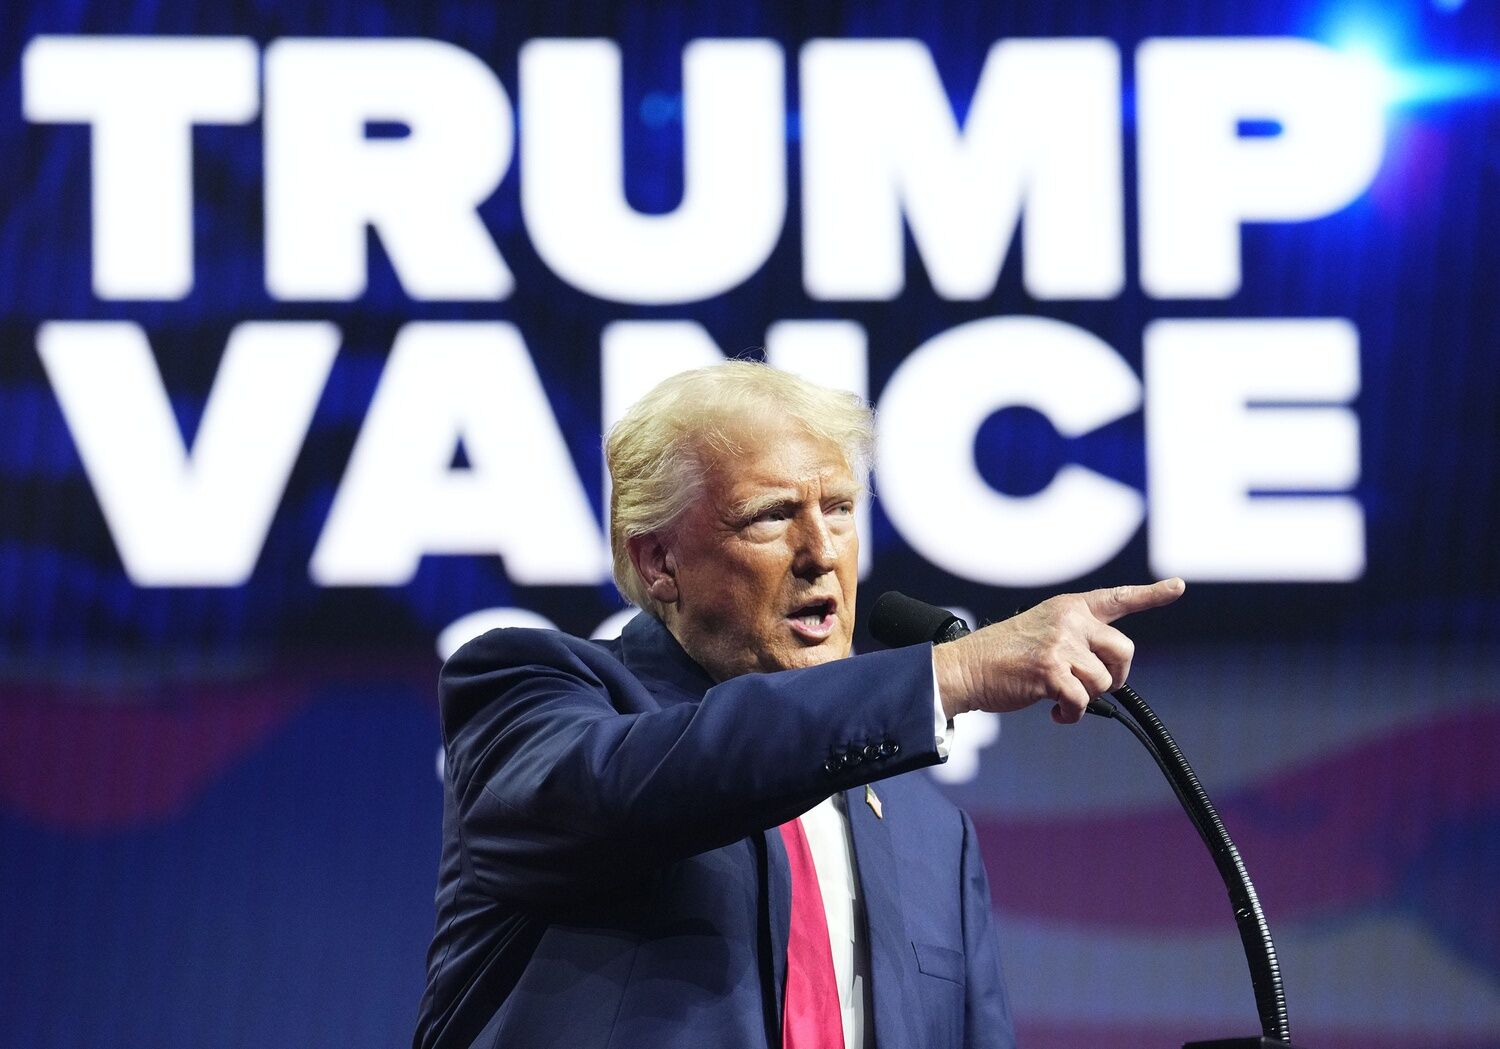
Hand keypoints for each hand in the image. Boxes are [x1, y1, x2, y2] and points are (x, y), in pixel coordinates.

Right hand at [932, 579, 1184, 724]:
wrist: (965, 667)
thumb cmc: (1002, 656)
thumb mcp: (1042, 631)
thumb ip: (1076, 639)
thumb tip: (1109, 674)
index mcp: (1069, 608)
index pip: (1118, 598)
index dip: (1152, 594)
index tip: (1178, 586)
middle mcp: (1069, 621)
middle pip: (1124, 651)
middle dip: (1116, 675)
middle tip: (1093, 686)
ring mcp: (1060, 645)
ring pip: (1104, 682)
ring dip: (1086, 698)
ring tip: (1061, 699)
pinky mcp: (1050, 671)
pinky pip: (1082, 702)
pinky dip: (1072, 715)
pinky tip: (1055, 713)